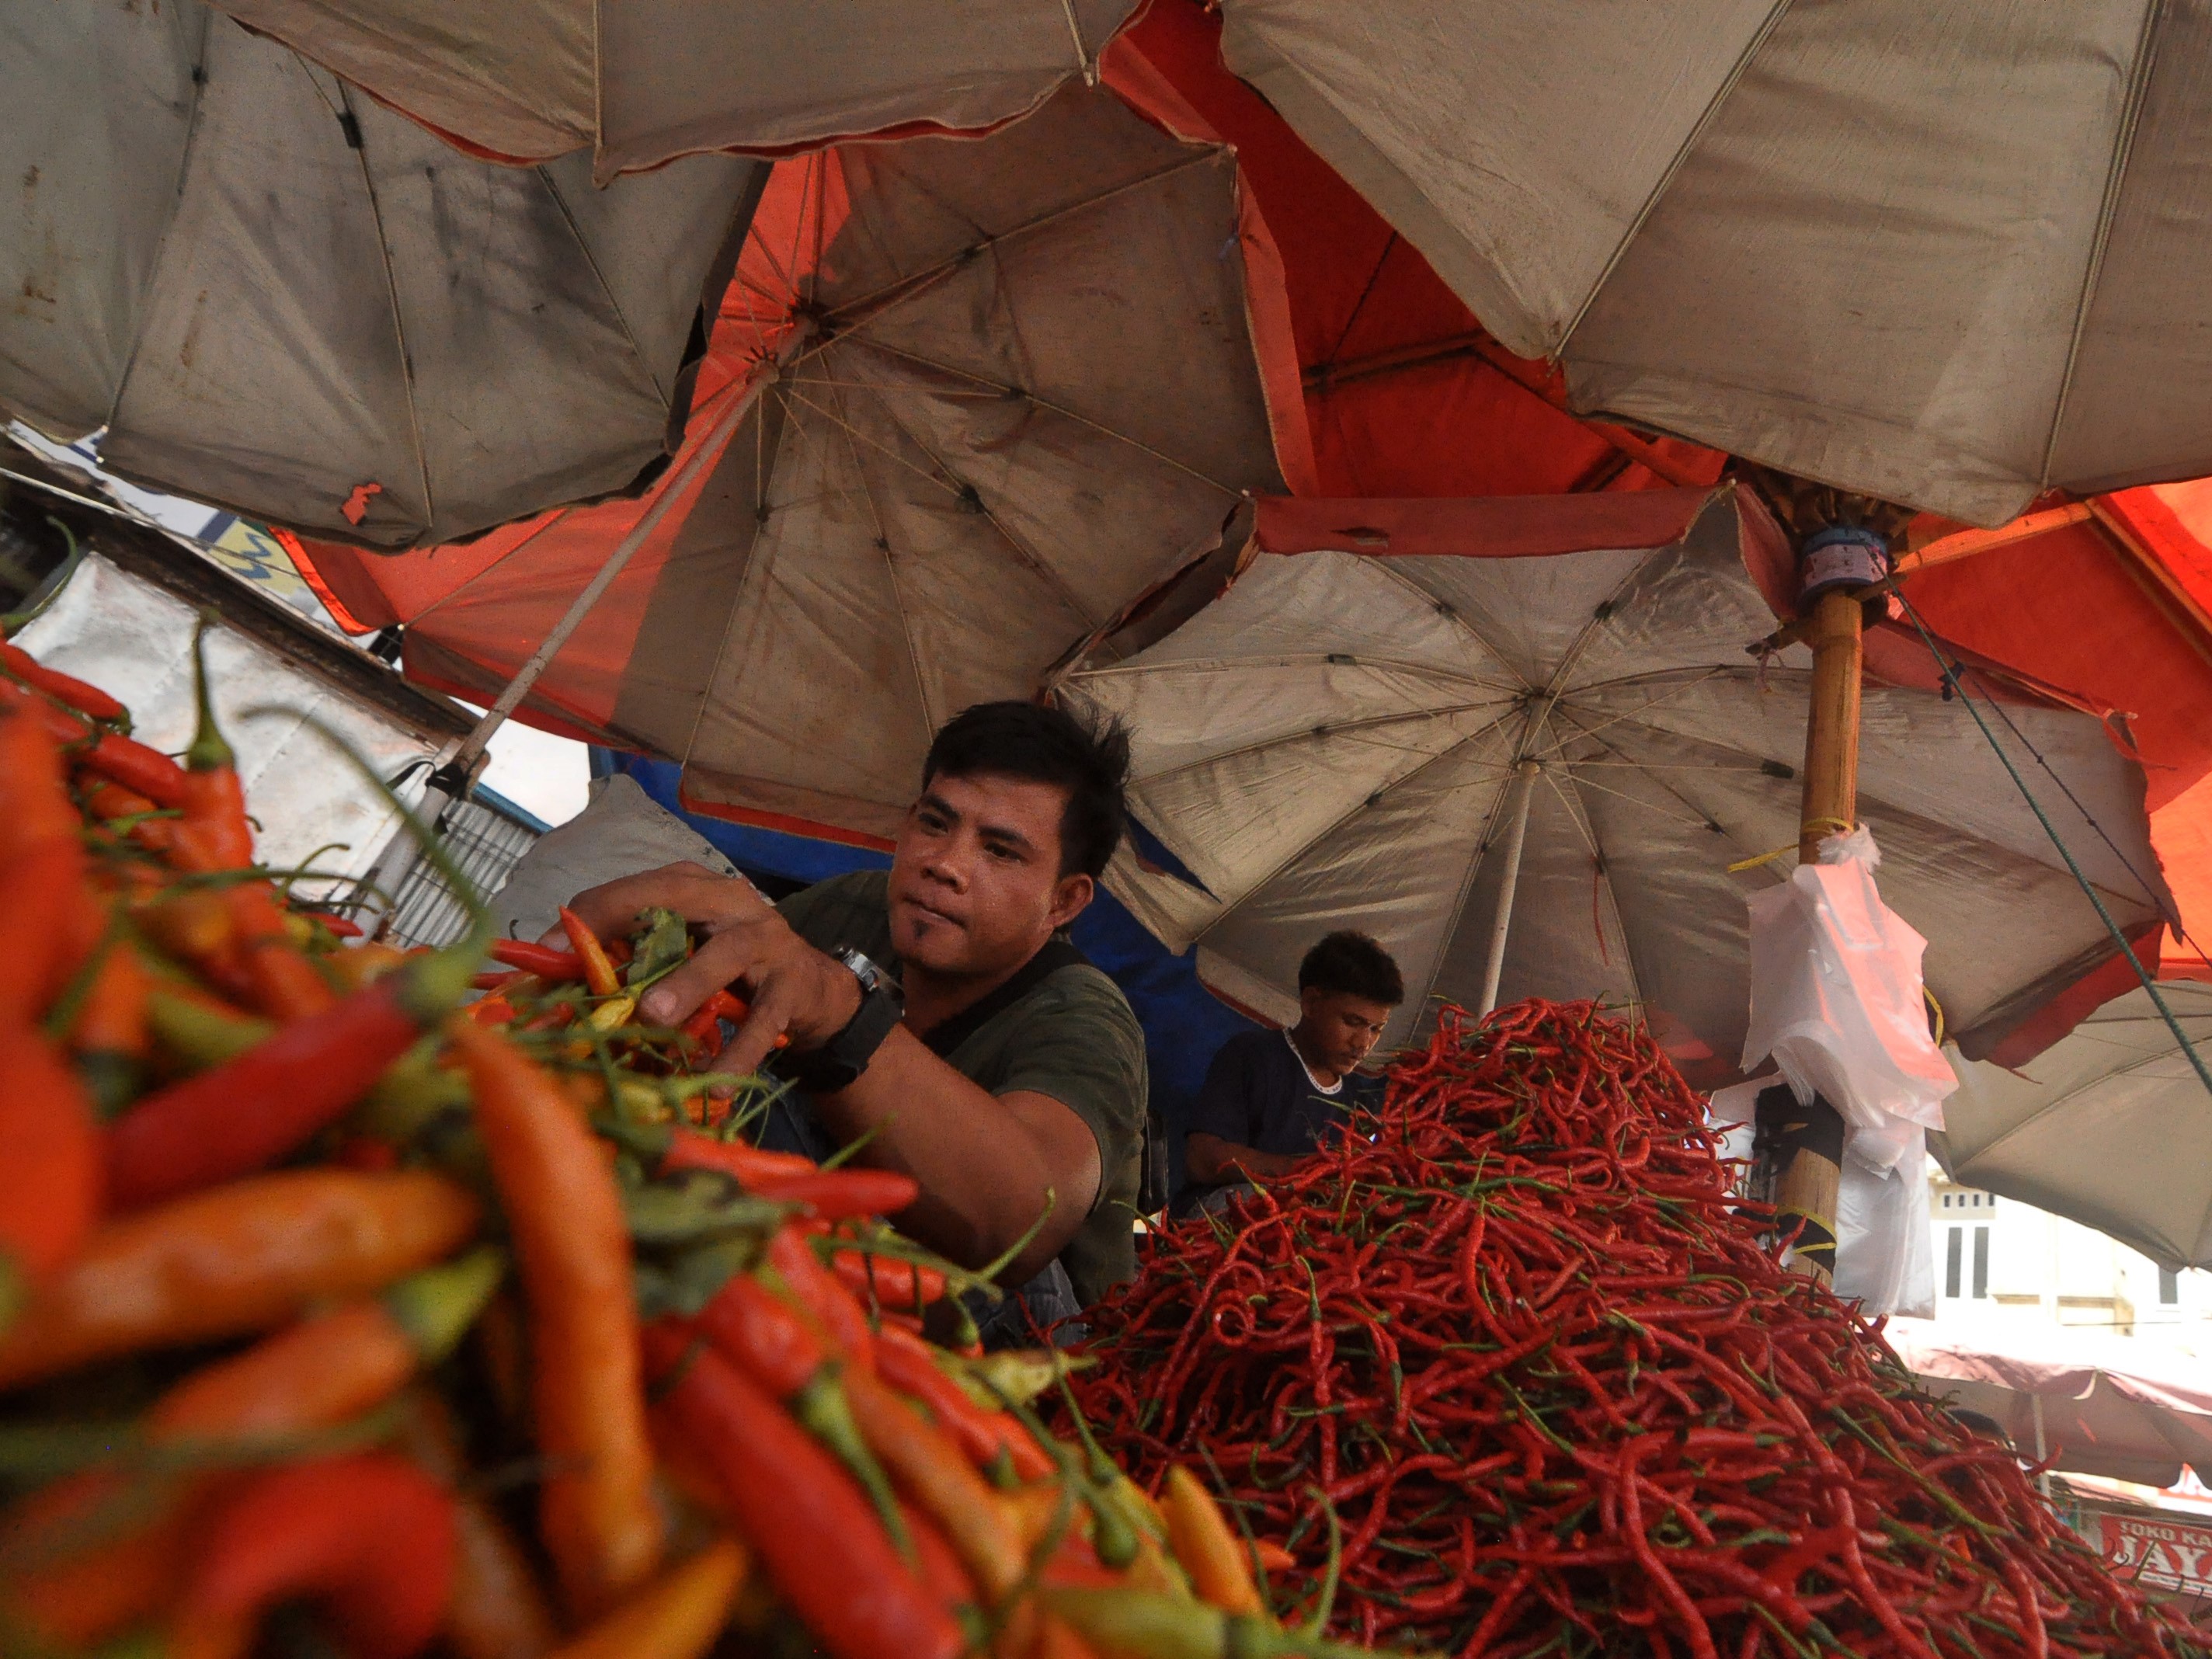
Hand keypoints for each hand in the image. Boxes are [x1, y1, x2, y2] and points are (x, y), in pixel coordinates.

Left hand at [551, 862, 861, 1073]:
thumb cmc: (728, 971)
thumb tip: (552, 983)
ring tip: (654, 1017)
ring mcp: (766, 938)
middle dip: (628, 925)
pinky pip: (763, 1018)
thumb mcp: (680, 954)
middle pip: (676, 898)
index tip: (546, 954)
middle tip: (593, 970)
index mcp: (693, 886)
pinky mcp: (792, 983)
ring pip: (726, 954)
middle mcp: (730, 900)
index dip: (588, 918)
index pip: (634, 889)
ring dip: (688, 984)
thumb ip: (630, 960)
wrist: (811, 991)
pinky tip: (715, 1082)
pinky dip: (738, 1052)